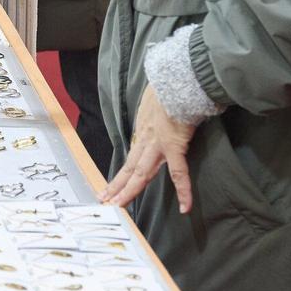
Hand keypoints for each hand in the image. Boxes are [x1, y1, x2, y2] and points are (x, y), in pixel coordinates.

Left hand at [100, 86, 197, 213]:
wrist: (179, 82)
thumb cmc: (171, 88)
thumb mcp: (156, 101)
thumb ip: (155, 112)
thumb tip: (160, 113)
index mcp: (144, 129)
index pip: (131, 157)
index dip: (122, 173)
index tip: (113, 184)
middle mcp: (146, 139)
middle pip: (130, 168)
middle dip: (118, 186)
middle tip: (105, 201)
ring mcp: (158, 144)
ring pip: (142, 173)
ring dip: (130, 190)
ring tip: (119, 206)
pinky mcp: (174, 146)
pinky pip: (179, 173)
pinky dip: (183, 191)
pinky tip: (185, 207)